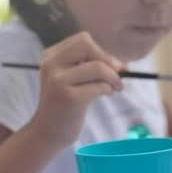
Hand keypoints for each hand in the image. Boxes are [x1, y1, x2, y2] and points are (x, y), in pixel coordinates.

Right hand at [30, 31, 123, 150]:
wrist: (48, 132)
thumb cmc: (65, 105)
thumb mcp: (72, 79)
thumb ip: (91, 66)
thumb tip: (123, 64)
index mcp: (50, 56)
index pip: (82, 40)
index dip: (100, 52)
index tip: (109, 67)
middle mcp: (51, 65)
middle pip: (87, 45)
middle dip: (107, 60)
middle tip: (116, 75)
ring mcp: (58, 81)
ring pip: (97, 67)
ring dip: (113, 78)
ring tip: (114, 88)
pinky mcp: (68, 97)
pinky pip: (99, 86)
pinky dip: (107, 90)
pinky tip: (106, 95)